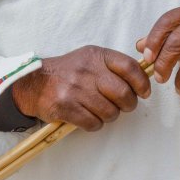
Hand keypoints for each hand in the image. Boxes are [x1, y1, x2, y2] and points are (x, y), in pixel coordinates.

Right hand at [11, 45, 151, 130]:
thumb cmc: (68, 72)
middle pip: (123, 93)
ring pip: (110, 112)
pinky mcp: (66, 107)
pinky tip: (87, 116)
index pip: (129, 67)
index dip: (142, 82)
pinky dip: (94, 124)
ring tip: (100, 110)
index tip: (144, 92)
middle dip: (128, 104)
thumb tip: (142, 79)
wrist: (34, 83)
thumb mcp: (89, 58)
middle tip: (123, 106)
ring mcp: (75, 89)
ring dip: (109, 116)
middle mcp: (87, 70)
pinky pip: (93, 123)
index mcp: (96, 55)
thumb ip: (113, 66)